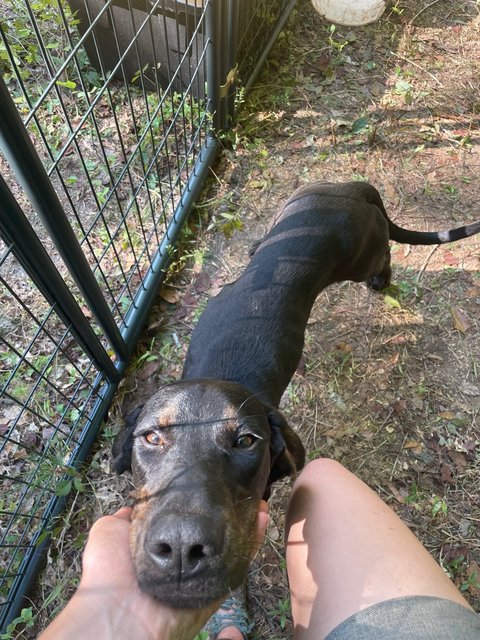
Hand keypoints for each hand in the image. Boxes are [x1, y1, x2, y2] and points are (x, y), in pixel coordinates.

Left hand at [39, 502, 268, 639]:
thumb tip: (131, 508)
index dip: (201, 510)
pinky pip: (239, 563)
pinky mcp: (215, 590)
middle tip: (242, 494)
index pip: (186, 527)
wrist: (116, 611)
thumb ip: (123, 518)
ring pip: (230, 548)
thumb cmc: (109, 570)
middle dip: (228, 516)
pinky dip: (253, 540)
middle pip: (212, 538)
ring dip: (246, 524)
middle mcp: (182, 566)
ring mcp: (200, 578)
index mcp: (158, 554)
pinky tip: (262, 517)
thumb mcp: (109, 531)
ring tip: (258, 501)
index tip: (213, 488)